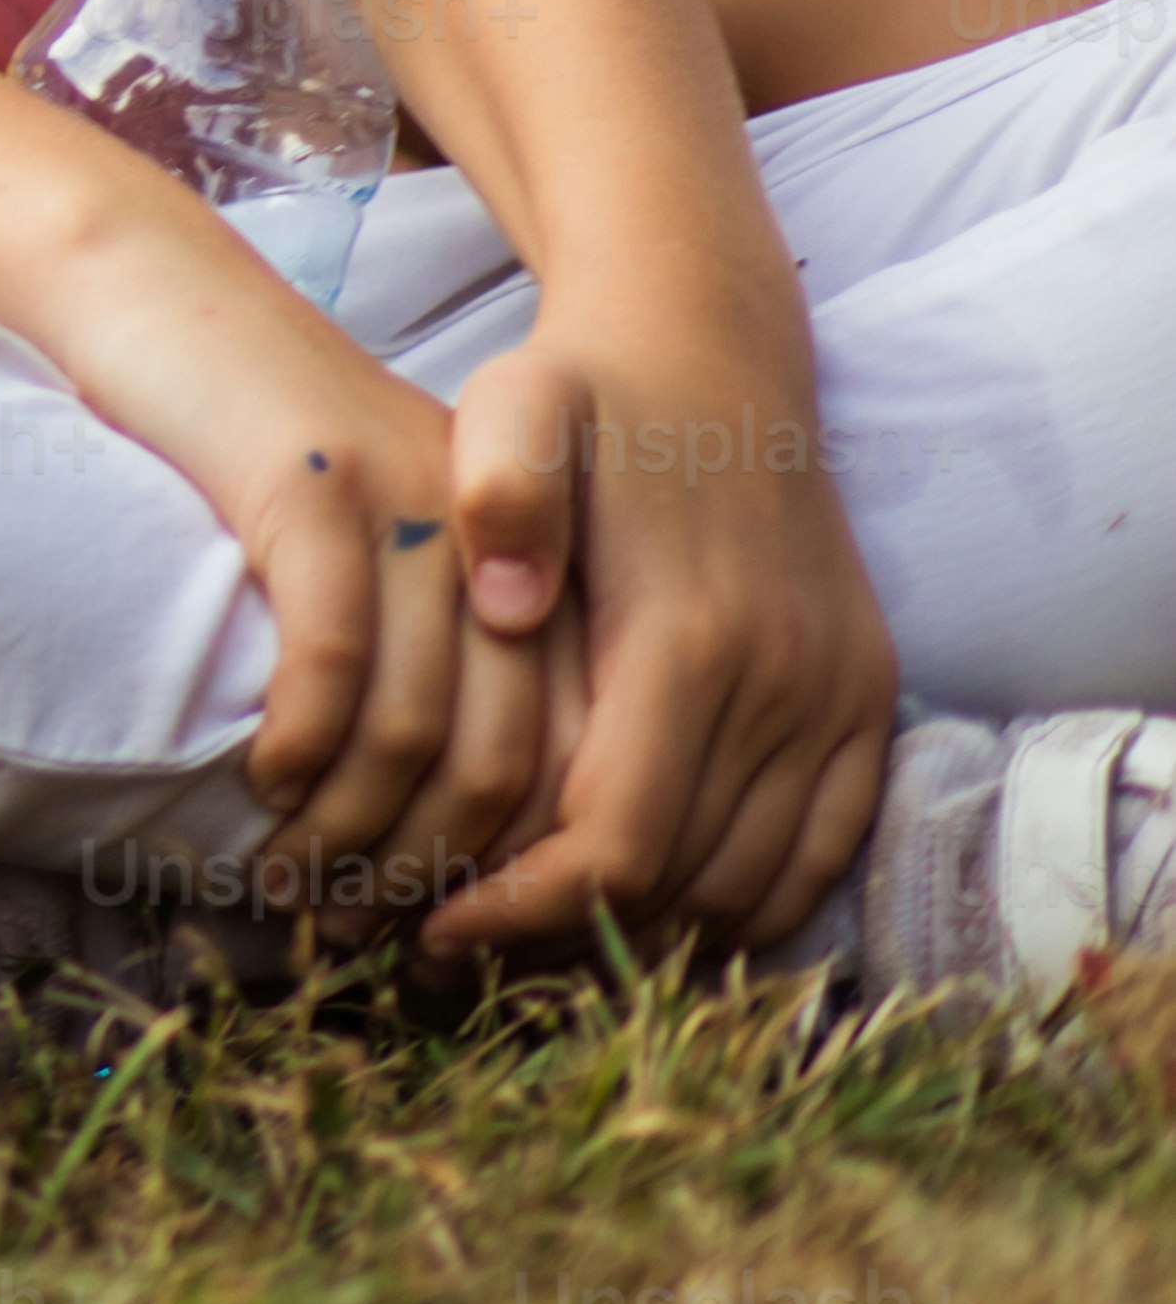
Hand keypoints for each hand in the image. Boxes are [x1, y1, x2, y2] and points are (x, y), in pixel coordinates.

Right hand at [23, 214, 544, 939]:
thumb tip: (436, 855)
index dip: (515, 873)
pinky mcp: (314, 488)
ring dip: (353, 834)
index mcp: (529, 571)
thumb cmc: (250, 452)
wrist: (156, 297)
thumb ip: (424, 670)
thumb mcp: (368, 561)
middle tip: (360, 936)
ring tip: (293, 884)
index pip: (568, 762)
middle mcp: (494, 546)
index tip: (443, 941)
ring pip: (419, 729)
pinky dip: (300, 742)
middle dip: (434, 879)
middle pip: (506, 764)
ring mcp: (407, 515)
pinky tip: (260, 778)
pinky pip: (332, 656)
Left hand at [412, 304, 893, 960]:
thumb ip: (503, 490)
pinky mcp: (870, 702)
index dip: (524, 908)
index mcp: (688, 635)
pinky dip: (748, 904)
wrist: (716, 353)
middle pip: (678, 882)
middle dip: (567, 936)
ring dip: (652, 933)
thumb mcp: (516, 405)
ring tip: (537, 936)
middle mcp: (782, 682)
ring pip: (752, 887)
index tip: (434, 929)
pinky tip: (653, 908)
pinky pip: (824, 853)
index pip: (612, 837)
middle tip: (462, 951)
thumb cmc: (588, 392)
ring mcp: (838, 697)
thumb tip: (504, 603)